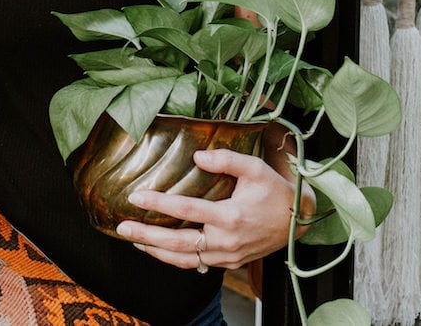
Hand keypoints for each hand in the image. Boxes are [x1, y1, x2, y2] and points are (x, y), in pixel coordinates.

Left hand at [114, 148, 296, 271]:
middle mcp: (226, 240)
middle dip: (147, 235)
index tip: (136, 196)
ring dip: (157, 252)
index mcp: (230, 216)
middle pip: (178, 242)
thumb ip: (226, 159)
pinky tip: (161, 249)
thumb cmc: (276, 192)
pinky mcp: (230, 263)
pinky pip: (197, 264)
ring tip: (134, 241)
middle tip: (122, 227)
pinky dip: (176, 259)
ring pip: (185, 259)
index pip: (186, 210)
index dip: (159, 203)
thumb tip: (197, 155)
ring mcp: (228, 256)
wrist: (297, 221)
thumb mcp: (255, 168)